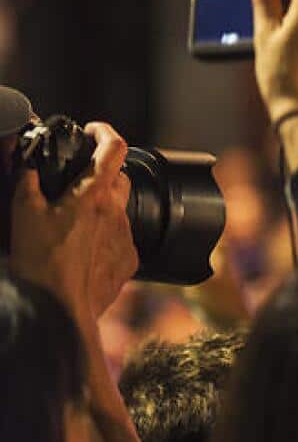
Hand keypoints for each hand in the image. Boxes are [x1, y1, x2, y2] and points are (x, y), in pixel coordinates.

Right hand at [10, 122, 138, 317]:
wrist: (58, 310)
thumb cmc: (40, 263)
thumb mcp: (22, 214)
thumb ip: (26, 181)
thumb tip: (26, 164)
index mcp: (94, 195)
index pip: (114, 148)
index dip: (105, 132)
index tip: (93, 131)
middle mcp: (117, 213)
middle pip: (119, 178)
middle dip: (102, 172)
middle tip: (77, 179)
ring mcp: (126, 238)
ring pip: (121, 210)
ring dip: (102, 206)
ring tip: (74, 219)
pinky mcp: (129, 262)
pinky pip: (122, 238)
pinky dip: (105, 235)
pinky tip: (83, 246)